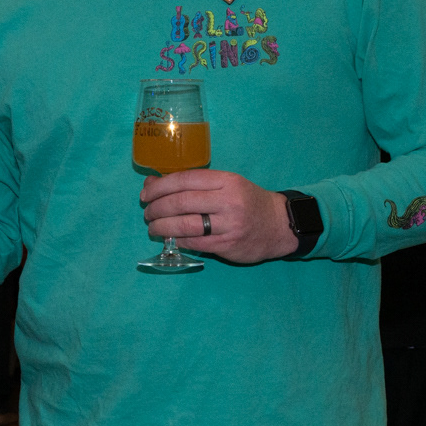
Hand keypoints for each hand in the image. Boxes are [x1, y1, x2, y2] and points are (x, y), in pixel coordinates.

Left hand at [140, 169, 295, 263]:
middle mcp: (228, 201)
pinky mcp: (228, 245)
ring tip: (152, 227)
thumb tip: (151, 184)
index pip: (184, 180)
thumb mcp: (224, 185)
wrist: (279, 225)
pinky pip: (195, 242)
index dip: (160, 187)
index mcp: (226, 181)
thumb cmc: (246, 201)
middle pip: (181, 203)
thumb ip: (191, 184)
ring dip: (162, 227)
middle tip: (147, 213)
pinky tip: (171, 238)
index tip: (146, 195)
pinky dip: (178, 240)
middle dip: (157, 208)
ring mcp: (229, 225)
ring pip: (185, 225)